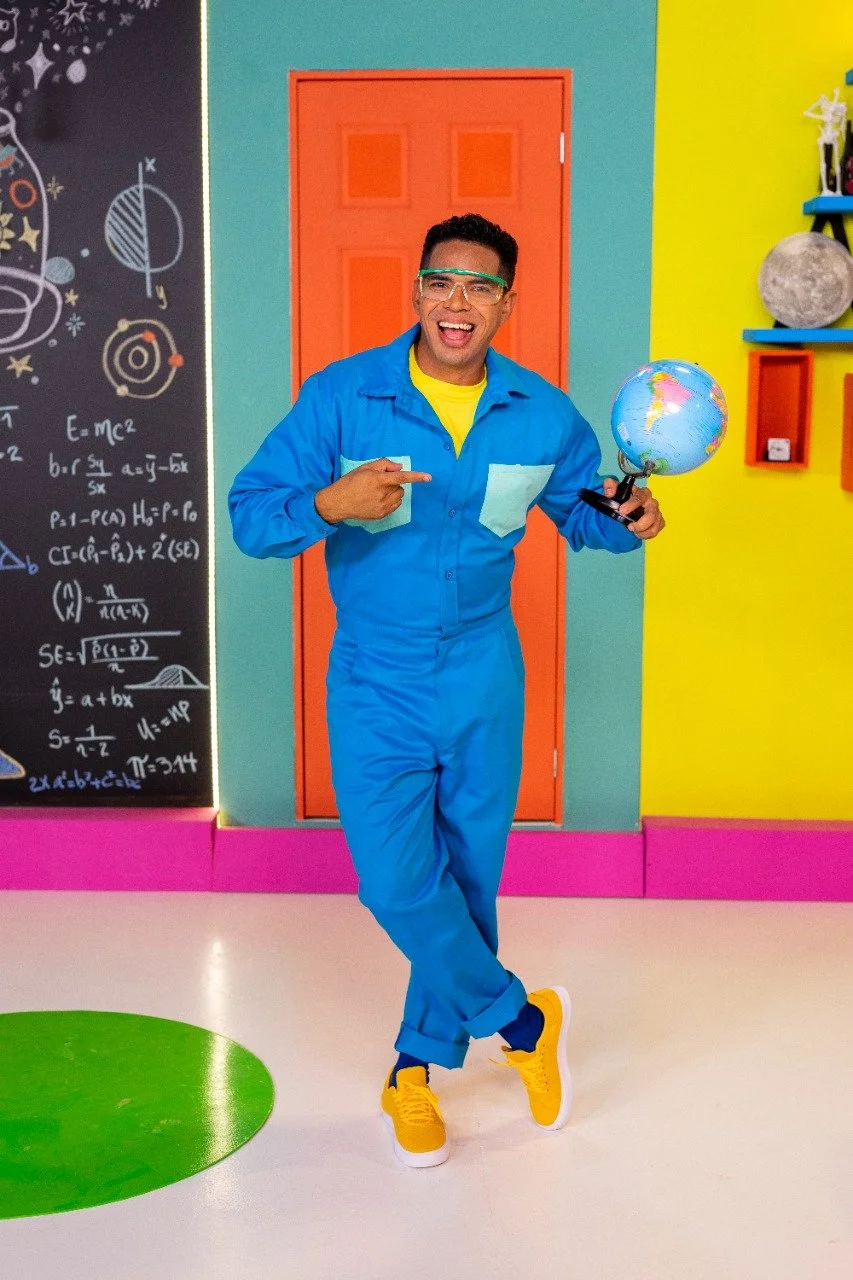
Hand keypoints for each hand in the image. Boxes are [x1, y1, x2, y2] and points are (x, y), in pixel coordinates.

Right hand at [315, 458, 431, 523]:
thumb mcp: (364, 468)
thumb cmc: (350, 482)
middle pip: (400, 487)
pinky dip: (391, 501)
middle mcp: (382, 494)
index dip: (416, 477)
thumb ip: (383, 465)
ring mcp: (382, 506)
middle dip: (394, 483)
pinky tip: (377, 499)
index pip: (401, 477)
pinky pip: (395, 505)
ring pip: (399, 497)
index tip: (429, 477)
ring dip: (393, 492)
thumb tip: (399, 467)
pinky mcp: (381, 515)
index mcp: (378, 480)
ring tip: (377, 492)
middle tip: (379, 483)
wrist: (338, 502)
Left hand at [603, 478, 664, 539]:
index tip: (622, 510)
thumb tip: (610, 493)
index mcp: (642, 493)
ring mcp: (656, 513)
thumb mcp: (614, 489)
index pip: (640, 497)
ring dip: (643, 530)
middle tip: (629, 527)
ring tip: (632, 530)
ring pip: (654, 524)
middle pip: (651, 514)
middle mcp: (651, 503)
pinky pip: (655, 530)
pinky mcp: (658, 522)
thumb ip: (610, 486)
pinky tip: (637, 533)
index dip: (632, 504)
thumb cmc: (623, 498)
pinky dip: (646, 534)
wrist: (626, 509)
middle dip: (641, 523)